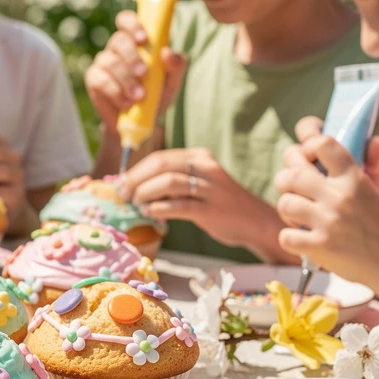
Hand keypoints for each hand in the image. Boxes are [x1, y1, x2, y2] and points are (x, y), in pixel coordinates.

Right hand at [85, 10, 187, 128]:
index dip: (132, 25)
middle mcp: (117, 48)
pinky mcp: (94, 79)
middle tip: (144, 73)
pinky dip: (116, 92)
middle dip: (132, 57)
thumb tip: (168, 52)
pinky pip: (102, 80)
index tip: (143, 39)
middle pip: (119, 40)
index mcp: (135, 41)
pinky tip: (127, 103)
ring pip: (111, 62)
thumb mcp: (172, 81)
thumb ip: (176, 65)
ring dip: (127, 79)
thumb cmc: (157, 95)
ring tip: (140, 96)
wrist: (140, 122)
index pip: (126, 20)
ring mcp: (103, 62)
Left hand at [121, 147, 283, 257]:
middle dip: (136, 180)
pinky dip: (160, 208)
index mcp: (200, 157)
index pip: (160, 157)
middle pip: (161, 166)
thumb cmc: (220, 203)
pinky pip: (181, 205)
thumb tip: (135, 186)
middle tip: (124, 194)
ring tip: (136, 204)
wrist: (256, 221)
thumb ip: (173, 180)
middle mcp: (206, 168)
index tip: (121, 183)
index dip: (136, 170)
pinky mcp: (212, 209)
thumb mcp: (200, 182)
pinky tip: (150, 213)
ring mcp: (210, 188)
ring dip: (146, 193)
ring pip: (169, 182)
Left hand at [275, 133, 378, 288]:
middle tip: (293, 188)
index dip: (306, 145)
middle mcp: (340, 197)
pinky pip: (285, 236)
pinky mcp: (320, 247)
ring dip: (287, 209)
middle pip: (291, 174)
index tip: (307, 155)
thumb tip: (374, 141)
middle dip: (285, 179)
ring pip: (285, 203)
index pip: (322, 144)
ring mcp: (329, 222)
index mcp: (354, 178)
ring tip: (298, 216)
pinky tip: (302, 238)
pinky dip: (289, 238)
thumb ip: (374, 164)